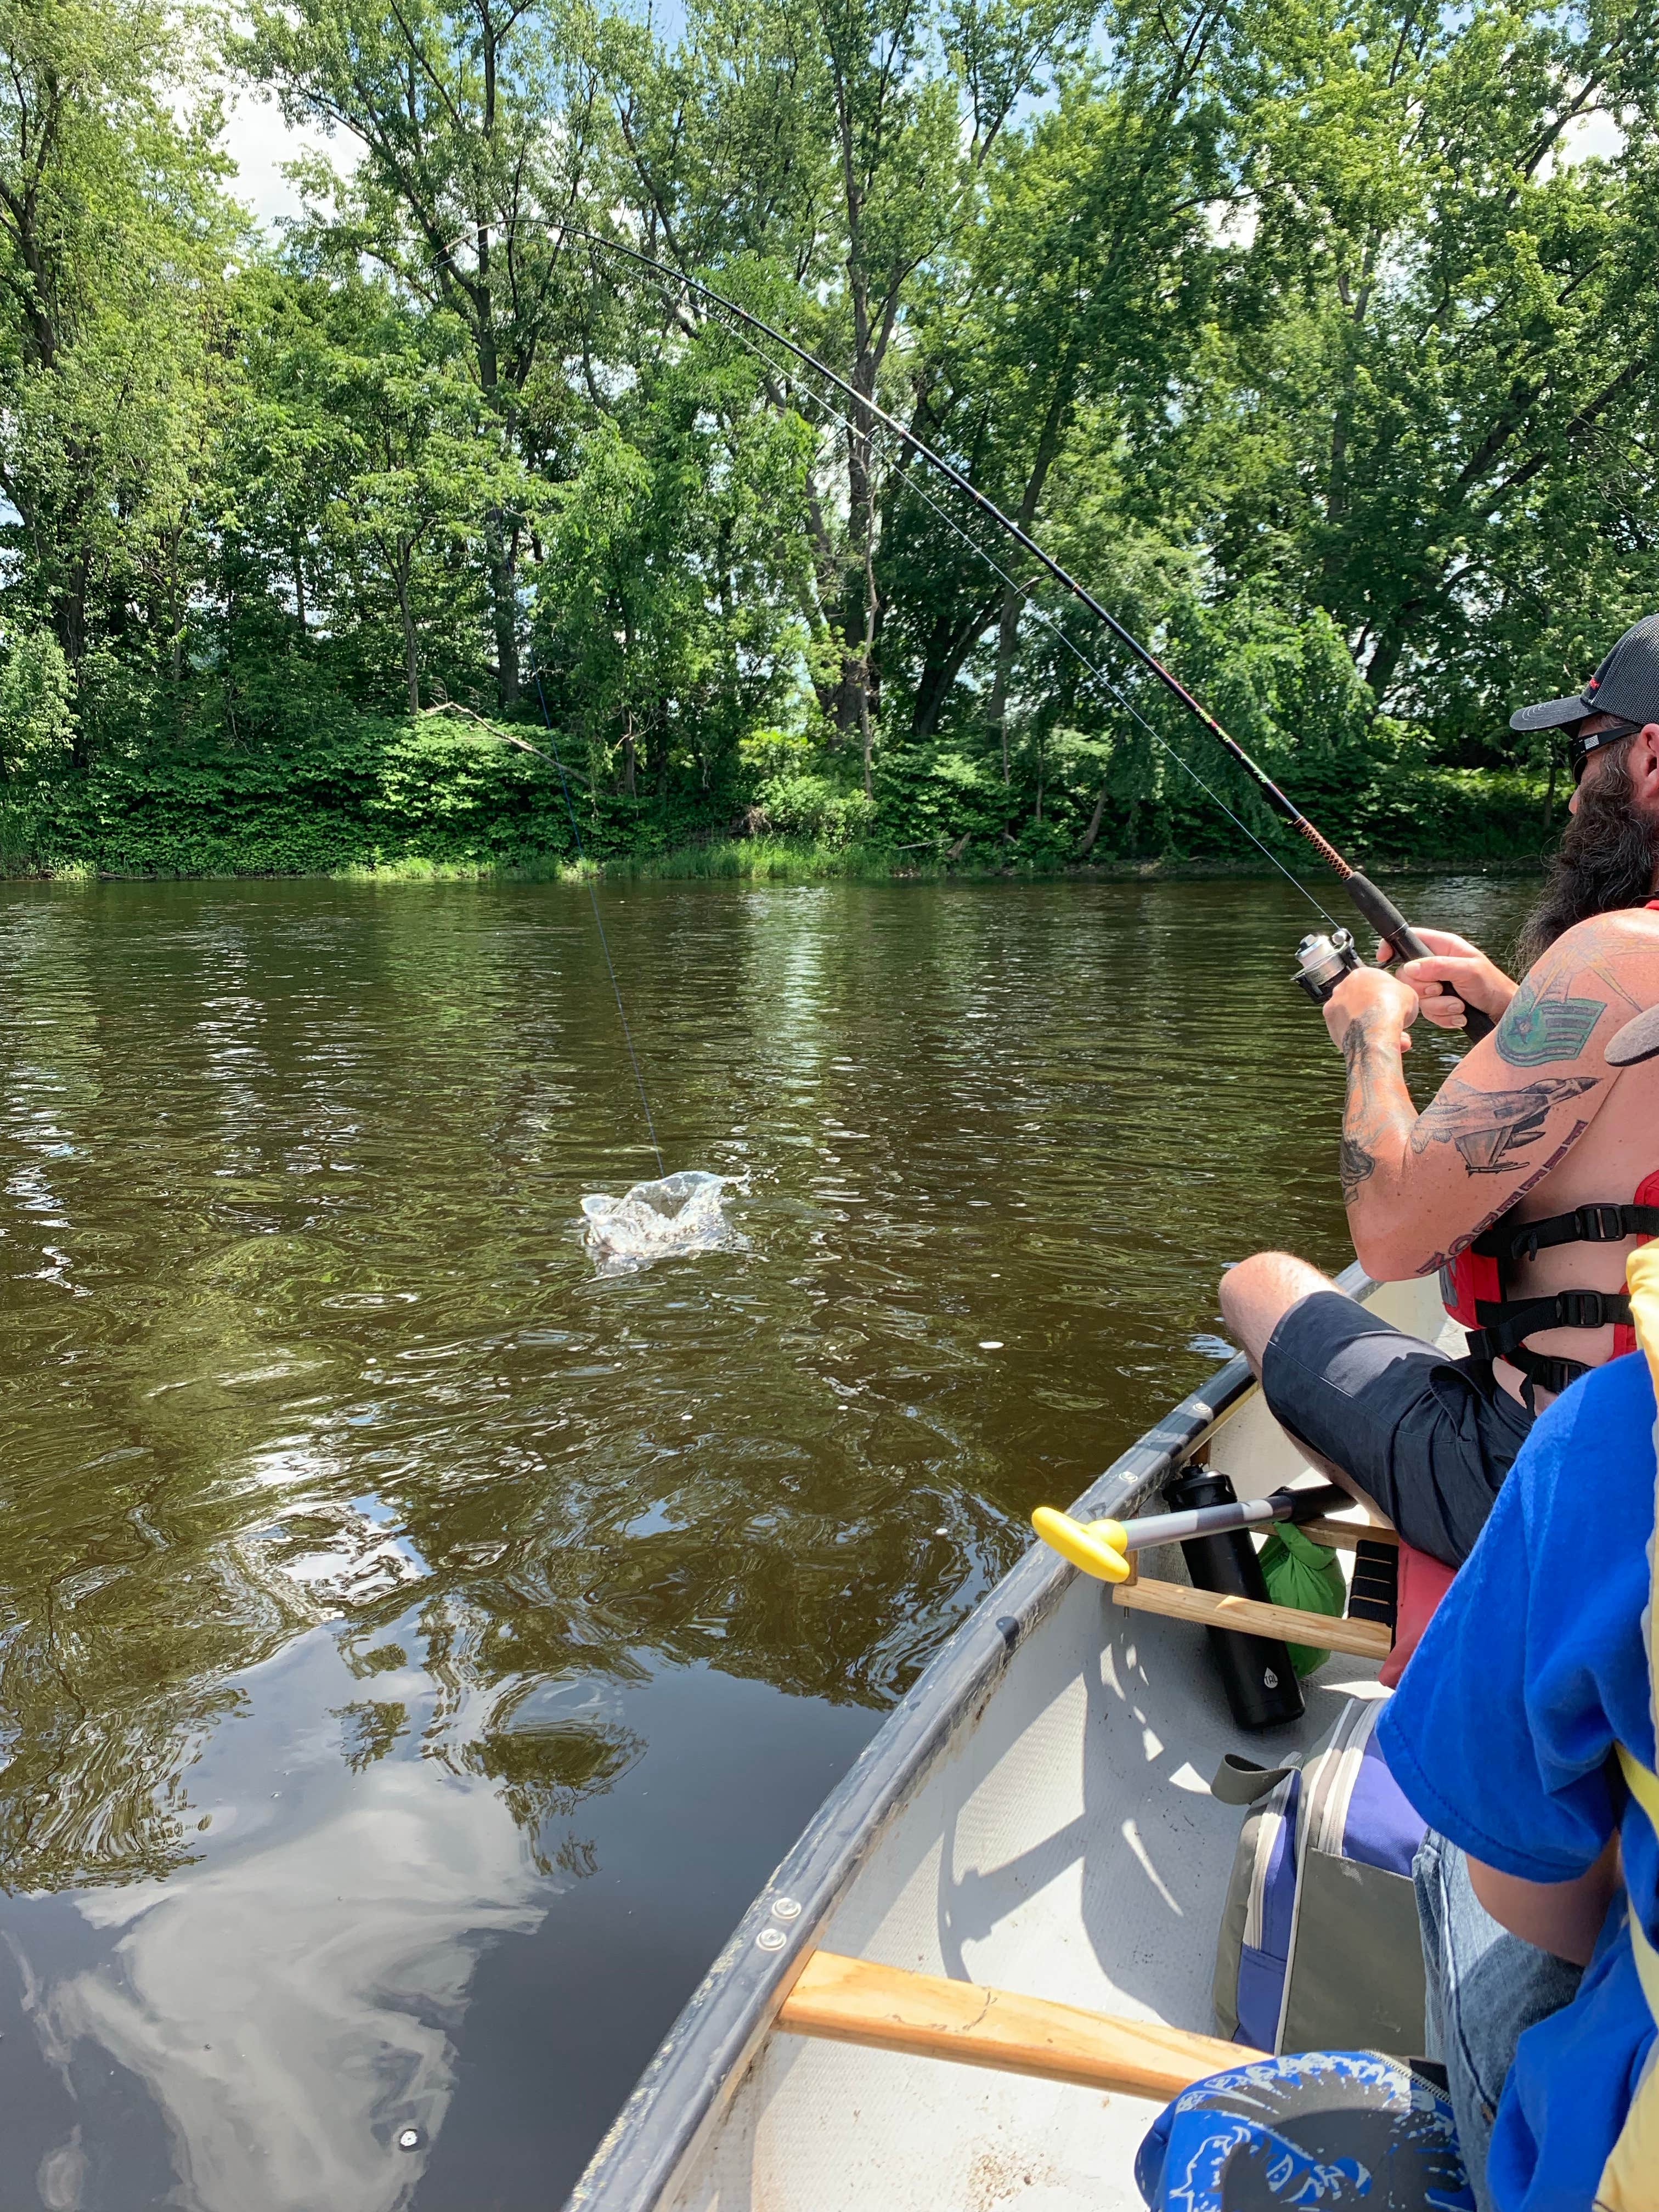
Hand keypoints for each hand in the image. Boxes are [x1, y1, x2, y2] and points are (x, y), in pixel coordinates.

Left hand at [1322, 963, 1417, 1051]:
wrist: (1378, 1026)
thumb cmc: (1394, 1006)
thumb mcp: (1407, 993)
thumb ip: (1399, 993)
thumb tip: (1399, 1000)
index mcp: (1361, 974)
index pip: (1372, 985)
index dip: (1384, 998)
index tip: (1392, 1008)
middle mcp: (1343, 988)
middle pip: (1361, 1002)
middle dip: (1375, 1014)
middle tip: (1390, 1024)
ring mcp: (1334, 1007)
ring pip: (1354, 1019)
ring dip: (1370, 1028)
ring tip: (1388, 1037)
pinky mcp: (1331, 1025)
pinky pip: (1348, 1032)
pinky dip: (1361, 1038)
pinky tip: (1377, 1043)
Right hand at [1376, 927, 1517, 1031]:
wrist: (1504, 1013)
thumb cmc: (1492, 986)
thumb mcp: (1468, 971)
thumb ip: (1438, 966)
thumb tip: (1410, 968)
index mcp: (1442, 947)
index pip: (1408, 938)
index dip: (1392, 945)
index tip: (1383, 957)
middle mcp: (1435, 964)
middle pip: (1406, 974)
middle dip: (1423, 988)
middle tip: (1441, 990)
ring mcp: (1434, 985)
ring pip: (1416, 997)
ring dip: (1438, 1006)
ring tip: (1458, 1005)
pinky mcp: (1437, 1003)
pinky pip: (1426, 1012)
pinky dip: (1443, 1016)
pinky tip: (1459, 1014)